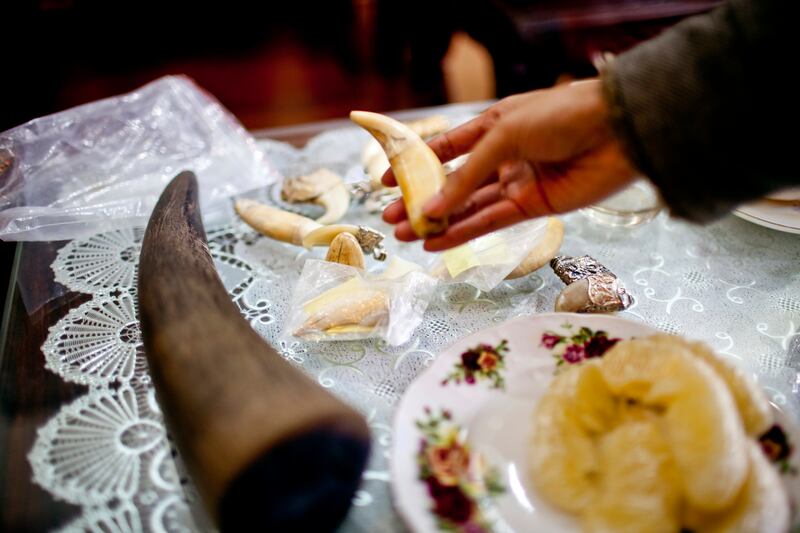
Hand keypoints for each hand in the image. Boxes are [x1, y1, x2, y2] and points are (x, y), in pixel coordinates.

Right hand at [381, 79, 639, 250]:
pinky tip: (437, 243)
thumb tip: (431, 207)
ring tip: (405, 236)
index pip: (446, 148)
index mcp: (493, 126)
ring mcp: (517, 182)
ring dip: (438, 222)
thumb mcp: (504, 136)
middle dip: (422, 201)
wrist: (618, 132)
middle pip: (454, 183)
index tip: (385, 180)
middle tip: (391, 218)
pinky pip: (492, 222)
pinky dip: (464, 233)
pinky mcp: (534, 207)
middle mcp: (502, 156)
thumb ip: (467, 175)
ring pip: (469, 207)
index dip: (416, 164)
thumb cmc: (560, 117)